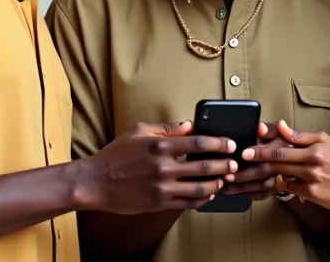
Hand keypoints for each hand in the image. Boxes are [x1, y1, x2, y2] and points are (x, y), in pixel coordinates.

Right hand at [80, 121, 236, 214]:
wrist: (95, 182)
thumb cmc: (115, 155)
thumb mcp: (138, 131)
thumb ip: (166, 128)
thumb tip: (189, 125)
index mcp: (160, 146)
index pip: (198, 143)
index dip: (219, 144)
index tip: (230, 144)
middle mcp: (163, 167)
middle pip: (204, 167)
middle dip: (224, 165)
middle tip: (234, 164)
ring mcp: (162, 187)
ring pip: (199, 188)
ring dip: (216, 184)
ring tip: (223, 180)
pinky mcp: (159, 203)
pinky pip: (187, 203)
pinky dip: (201, 200)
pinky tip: (207, 195)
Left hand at [222, 122, 286, 200]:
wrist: (292, 160)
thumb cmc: (277, 142)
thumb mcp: (276, 132)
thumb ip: (269, 129)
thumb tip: (261, 127)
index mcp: (284, 149)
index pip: (274, 153)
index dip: (259, 153)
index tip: (244, 154)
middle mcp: (284, 167)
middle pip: (264, 172)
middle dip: (245, 174)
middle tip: (227, 175)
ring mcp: (280, 181)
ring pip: (260, 186)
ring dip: (242, 186)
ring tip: (224, 184)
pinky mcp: (274, 191)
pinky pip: (260, 195)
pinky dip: (245, 194)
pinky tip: (231, 191)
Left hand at [241, 120, 329, 211]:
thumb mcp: (325, 141)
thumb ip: (301, 135)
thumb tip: (281, 125)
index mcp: (315, 146)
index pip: (283, 145)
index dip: (263, 147)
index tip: (247, 149)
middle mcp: (313, 162)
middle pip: (278, 160)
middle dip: (257, 160)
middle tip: (241, 160)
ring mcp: (312, 179)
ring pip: (281, 174)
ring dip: (264, 174)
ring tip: (248, 175)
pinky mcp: (312, 194)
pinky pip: (290, 188)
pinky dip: (282, 184)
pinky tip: (278, 182)